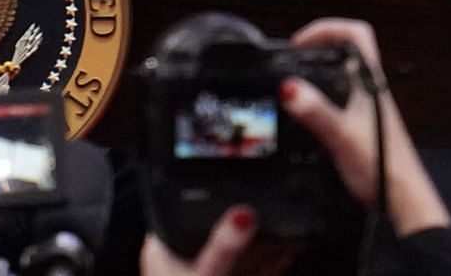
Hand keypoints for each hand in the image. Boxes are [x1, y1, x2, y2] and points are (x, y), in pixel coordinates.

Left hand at [139, 206, 295, 275]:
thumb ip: (224, 249)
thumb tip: (242, 215)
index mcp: (162, 246)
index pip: (187, 206)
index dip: (215, 193)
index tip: (244, 183)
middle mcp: (178, 258)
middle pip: (217, 230)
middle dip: (251, 224)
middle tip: (279, 210)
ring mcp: (198, 273)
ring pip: (234, 253)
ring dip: (262, 245)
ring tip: (288, 232)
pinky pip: (243, 271)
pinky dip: (262, 264)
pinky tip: (282, 257)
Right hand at [279, 18, 450, 237]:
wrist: (402, 197)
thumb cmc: (379, 163)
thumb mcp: (340, 135)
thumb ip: (315, 111)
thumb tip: (288, 86)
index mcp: (370, 81)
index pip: (356, 33)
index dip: (327, 28)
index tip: (299, 44)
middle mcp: (372, 88)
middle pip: (348, 50)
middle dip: (318, 47)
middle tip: (290, 60)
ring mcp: (369, 106)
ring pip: (344, 73)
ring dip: (319, 70)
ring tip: (292, 82)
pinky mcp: (363, 123)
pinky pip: (341, 96)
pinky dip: (322, 93)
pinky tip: (307, 113)